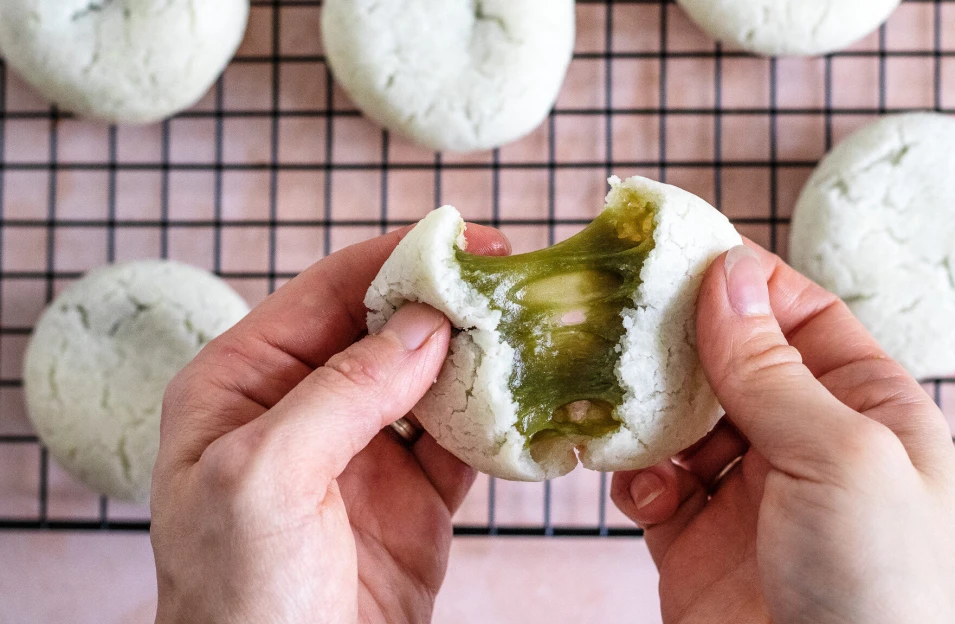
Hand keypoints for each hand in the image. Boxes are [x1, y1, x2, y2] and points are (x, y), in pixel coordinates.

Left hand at [150, 226, 508, 623]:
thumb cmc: (236, 602)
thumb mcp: (264, 481)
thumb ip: (341, 392)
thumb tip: (423, 323)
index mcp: (242, 384)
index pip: (325, 293)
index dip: (396, 259)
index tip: (464, 242)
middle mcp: (303, 407)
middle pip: (387, 327)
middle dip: (449, 302)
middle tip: (516, 280)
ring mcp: (362, 451)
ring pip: (432, 378)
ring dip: (480, 356)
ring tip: (535, 328)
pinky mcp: (414, 497)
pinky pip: (462, 440)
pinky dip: (498, 419)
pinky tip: (529, 399)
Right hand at [610, 243, 954, 623]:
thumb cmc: (878, 586)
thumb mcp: (840, 457)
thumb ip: (772, 368)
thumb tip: (727, 274)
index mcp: (870, 412)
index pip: (803, 318)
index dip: (745, 281)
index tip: (677, 250)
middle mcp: (809, 446)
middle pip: (733, 364)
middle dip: (679, 342)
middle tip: (619, 312)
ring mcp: (750, 496)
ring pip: (682, 422)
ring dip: (647, 409)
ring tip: (613, 396)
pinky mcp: (695, 543)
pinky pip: (653, 485)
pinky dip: (634, 477)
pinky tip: (636, 486)